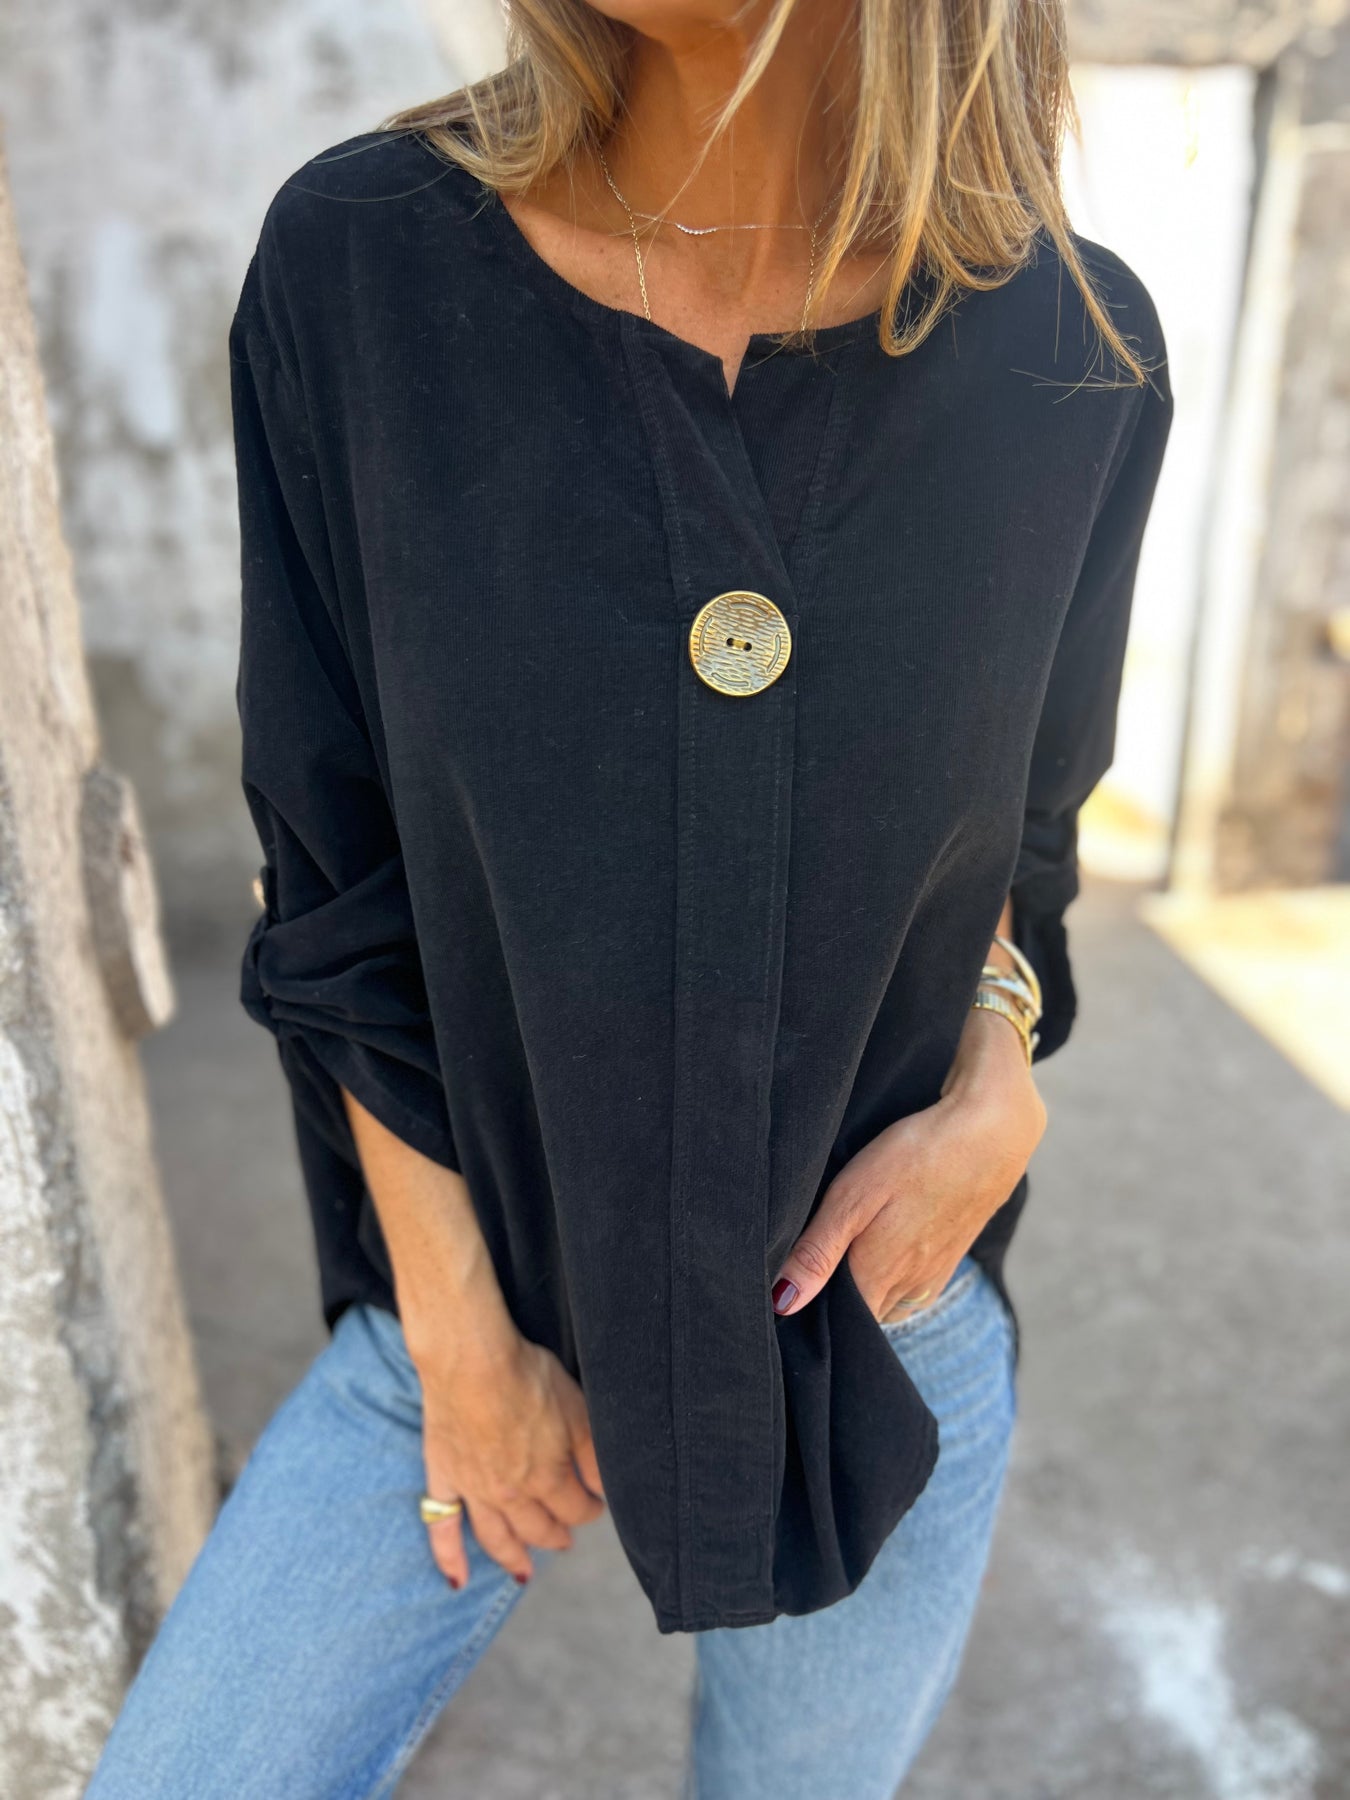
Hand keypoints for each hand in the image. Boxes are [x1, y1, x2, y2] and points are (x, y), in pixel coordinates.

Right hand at [412, 1325, 605, 1589]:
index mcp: (548, 1478)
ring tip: (525, 1572)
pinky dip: (449, 1557)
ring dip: (513, 1557)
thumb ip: (592, 1455)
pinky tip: (457, 1580)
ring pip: (497, 1537)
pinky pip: (442, 1527)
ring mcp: (474, 1490)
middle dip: (557, 1534)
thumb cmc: (527, 1376)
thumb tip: (604, 1489)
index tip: (596, 1504)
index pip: (576, 1509)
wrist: (470, 1360)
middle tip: (566, 1538)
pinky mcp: (443, 1476)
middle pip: (538, 1528)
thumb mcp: (577, 1410)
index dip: (590, 1509)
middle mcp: (512, 1494)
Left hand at [771, 1006, 1046, 1323]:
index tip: (784, 1292)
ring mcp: (932, 1277)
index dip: (809, 1312)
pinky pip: (908, 1286)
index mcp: (877, 1278)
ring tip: (839, 1251)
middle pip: (860, 1315)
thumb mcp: (853, 1196)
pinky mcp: (948, 1258)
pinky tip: (879, 1244)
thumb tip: (783, 1305)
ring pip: (884, 1301)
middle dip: (832, 1302)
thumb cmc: (916, 1157)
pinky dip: (888, 1276)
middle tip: (805, 1266)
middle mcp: (907, 1290)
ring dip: (862, 1288)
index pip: (836, 1324)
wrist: (990, 1133)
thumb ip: (818, 1252)